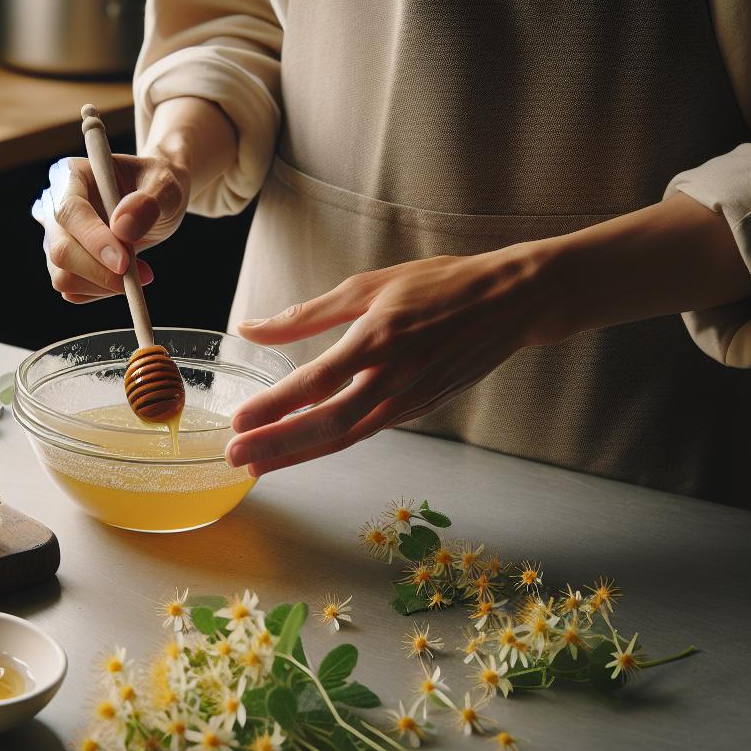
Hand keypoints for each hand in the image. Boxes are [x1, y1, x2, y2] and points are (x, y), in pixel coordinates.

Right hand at [32, 153, 188, 302]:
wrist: (156, 201)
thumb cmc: (157, 187)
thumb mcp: (166, 185)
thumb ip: (149, 201)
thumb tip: (122, 228)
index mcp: (72, 176)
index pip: (70, 212)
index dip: (94, 240)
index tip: (124, 262)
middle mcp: (55, 206)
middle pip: (60, 250)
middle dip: (100, 271)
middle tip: (142, 276)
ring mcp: (55, 237)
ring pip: (63, 277)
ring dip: (105, 285)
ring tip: (142, 272)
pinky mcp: (64, 264)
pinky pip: (73, 291)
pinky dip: (102, 292)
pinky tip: (126, 277)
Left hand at [225, 247, 565, 475]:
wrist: (514, 304)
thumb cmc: (440, 285)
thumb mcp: (369, 286)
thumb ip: (306, 314)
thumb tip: (250, 327)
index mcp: (379, 340)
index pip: (316, 383)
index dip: (274, 406)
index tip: (237, 421)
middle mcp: (394, 378)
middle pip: (327, 425)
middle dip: (278, 445)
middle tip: (236, 458)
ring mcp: (410, 400)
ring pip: (346, 437)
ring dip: (299, 454)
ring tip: (258, 465)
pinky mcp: (420, 409)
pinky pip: (366, 431)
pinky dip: (330, 444)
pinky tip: (302, 448)